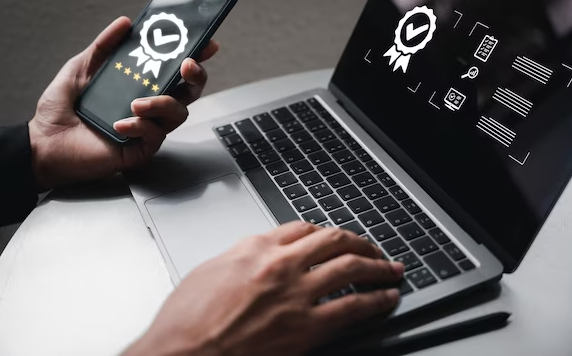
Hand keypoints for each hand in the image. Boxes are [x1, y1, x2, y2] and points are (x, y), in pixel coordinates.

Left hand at [28, 17, 218, 189]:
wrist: (43, 144)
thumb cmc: (60, 110)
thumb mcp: (81, 69)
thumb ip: (104, 46)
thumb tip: (125, 23)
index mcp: (139, 87)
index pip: (175, 71)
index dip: (194, 57)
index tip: (205, 44)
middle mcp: (148, 107)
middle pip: (189, 92)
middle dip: (195, 76)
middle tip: (186, 65)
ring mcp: (147, 129)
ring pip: (178, 114)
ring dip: (163, 103)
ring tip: (138, 103)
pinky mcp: (140, 150)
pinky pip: (155, 136)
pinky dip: (140, 126)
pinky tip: (120, 124)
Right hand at [124, 222, 403, 355]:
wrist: (180, 353)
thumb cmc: (186, 320)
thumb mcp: (210, 271)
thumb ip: (242, 257)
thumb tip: (259, 255)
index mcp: (255, 247)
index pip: (302, 228)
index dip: (325, 232)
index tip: (333, 239)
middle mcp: (281, 264)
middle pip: (334, 240)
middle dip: (360, 241)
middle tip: (373, 248)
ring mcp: (296, 294)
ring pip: (351, 267)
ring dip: (378, 265)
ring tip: (391, 269)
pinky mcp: (306, 328)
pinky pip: (353, 307)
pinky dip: (376, 300)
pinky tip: (387, 298)